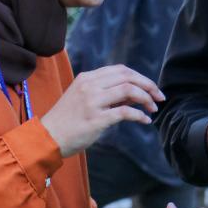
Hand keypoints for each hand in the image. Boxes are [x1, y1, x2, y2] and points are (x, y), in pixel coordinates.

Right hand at [40, 64, 163, 157]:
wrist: (47, 137)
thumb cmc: (68, 121)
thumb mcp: (84, 99)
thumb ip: (108, 94)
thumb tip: (136, 93)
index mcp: (87, 78)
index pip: (121, 70)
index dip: (140, 77)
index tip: (152, 88)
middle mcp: (90, 86)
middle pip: (128, 76)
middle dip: (149, 85)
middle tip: (160, 97)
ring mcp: (92, 101)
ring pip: (129, 90)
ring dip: (146, 99)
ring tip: (153, 108)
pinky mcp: (96, 119)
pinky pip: (125, 112)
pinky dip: (139, 115)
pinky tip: (145, 120)